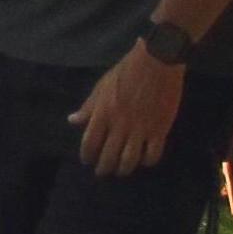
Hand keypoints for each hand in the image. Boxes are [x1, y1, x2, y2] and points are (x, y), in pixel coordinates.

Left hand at [69, 43, 185, 175]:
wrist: (157, 62)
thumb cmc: (126, 71)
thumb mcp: (102, 87)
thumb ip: (88, 107)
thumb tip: (73, 121)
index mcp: (103, 114)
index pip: (90, 142)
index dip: (87, 155)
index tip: (87, 160)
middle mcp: (119, 125)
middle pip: (108, 155)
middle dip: (104, 167)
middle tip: (103, 172)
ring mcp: (141, 129)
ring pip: (130, 159)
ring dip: (124, 169)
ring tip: (121, 171)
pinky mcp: (160, 129)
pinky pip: (153, 154)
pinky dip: (147, 161)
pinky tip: (144, 161)